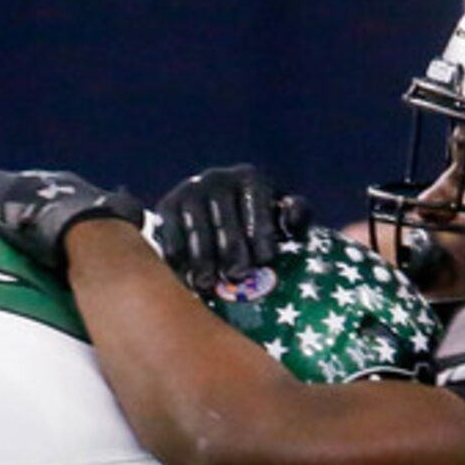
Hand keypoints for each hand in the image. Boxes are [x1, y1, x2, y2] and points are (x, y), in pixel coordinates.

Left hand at [0, 169, 145, 268]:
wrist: (89, 235)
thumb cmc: (108, 229)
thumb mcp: (120, 214)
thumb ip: (120, 209)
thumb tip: (132, 210)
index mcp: (64, 183)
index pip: (43, 183)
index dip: (32, 191)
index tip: (26, 198)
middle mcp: (38, 182)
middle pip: (10, 180)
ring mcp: (16, 195)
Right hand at [154, 165, 310, 292]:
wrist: (212, 218)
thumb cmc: (257, 224)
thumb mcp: (282, 219)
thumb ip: (298, 216)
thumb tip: (292, 218)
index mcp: (251, 179)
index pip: (259, 209)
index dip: (262, 236)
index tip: (264, 261)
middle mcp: (218, 178)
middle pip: (227, 223)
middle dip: (233, 254)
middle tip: (237, 277)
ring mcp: (189, 191)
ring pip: (198, 232)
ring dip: (203, 262)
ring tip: (208, 285)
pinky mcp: (166, 207)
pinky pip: (172, 236)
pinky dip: (178, 259)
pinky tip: (186, 279)